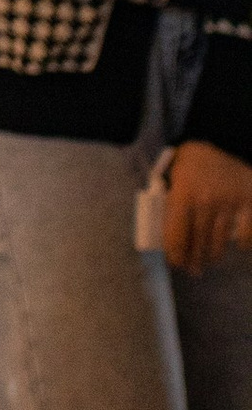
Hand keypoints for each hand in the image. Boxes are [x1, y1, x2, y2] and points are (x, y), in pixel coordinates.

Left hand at [161, 139, 251, 274]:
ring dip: (213, 255)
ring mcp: (229, 203)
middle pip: (198, 242)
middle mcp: (206, 202)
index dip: (175, 255)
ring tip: (209, 260)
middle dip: (194, 260)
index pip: (176, 235)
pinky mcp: (249, 202)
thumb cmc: (193, 161)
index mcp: (183, 195)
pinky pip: (246, 234)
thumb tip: (166, 234)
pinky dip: (242, 244)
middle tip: (193, 270)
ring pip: (219, 240)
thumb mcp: (174, 177)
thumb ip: (172, 202)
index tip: (176, 264)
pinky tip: (235, 247)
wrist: (224, 139)